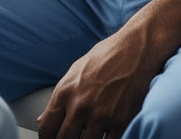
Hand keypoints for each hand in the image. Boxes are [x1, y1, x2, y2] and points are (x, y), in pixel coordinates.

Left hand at [37, 23, 166, 138]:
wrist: (136, 49)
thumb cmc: (107, 56)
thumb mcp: (76, 71)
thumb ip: (61, 97)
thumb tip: (44, 118)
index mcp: (65, 91)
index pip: (46, 128)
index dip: (47, 138)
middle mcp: (79, 105)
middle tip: (70, 138)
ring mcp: (100, 116)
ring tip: (88, 135)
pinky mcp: (121, 122)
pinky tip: (105, 136)